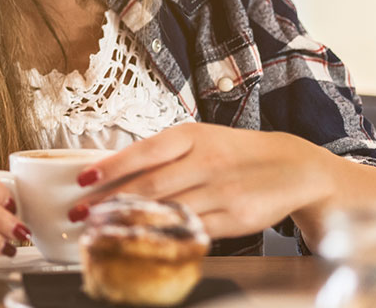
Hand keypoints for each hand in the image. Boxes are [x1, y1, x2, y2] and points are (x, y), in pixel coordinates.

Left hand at [71, 123, 335, 238]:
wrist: (294, 167)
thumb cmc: (233, 151)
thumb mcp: (199, 139)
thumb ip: (162, 154)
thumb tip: (112, 168)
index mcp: (192, 136)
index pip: (144, 152)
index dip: (111, 166)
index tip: (83, 178)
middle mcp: (205, 162)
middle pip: (150, 185)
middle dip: (110, 201)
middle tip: (80, 212)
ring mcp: (222, 192)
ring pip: (168, 210)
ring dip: (131, 221)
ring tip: (102, 228)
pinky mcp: (236, 219)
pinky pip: (193, 231)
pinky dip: (165, 236)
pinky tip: (143, 240)